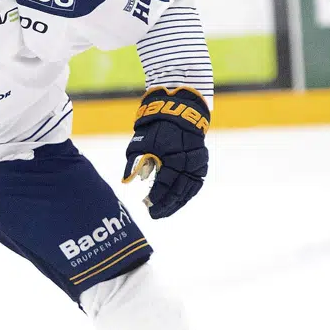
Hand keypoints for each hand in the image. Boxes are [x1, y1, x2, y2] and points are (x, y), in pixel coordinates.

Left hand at [121, 86, 209, 218]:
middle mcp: (188, 163)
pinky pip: (196, 184)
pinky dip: (187, 195)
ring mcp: (197, 164)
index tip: (146, 205)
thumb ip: (134, 162)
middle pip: (177, 192)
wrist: (179, 114)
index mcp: (172, 158)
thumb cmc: (156, 130)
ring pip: (188, 191)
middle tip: (154, 215)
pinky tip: (177, 203)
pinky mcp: (202, 164)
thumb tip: (127, 180)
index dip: (155, 198)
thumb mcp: (140, 143)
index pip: (164, 185)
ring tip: (164, 212)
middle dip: (165, 206)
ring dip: (176, 204)